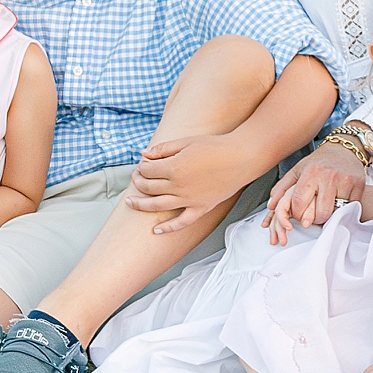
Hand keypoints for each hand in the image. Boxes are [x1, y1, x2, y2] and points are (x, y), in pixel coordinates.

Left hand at [127, 132, 254, 234]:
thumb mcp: (187, 142)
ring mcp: (188, 200)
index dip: (141, 166)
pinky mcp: (200, 208)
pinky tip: (156, 230)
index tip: (143, 163)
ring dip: (141, 204)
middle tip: (136, 177)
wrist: (241, 158)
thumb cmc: (215, 147)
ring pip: (157, 206)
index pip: (147, 170)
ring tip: (131, 202)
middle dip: (138, 181)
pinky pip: (181, 222)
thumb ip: (163, 149)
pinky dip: (167, 228)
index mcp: (173, 168)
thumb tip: (144, 154)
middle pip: (149, 187)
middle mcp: (178, 186)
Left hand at [262, 141, 370, 244]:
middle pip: (319, 214)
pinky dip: (343, 209)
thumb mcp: (298, 170)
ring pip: (335, 213)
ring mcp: (346, 181)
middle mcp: (329, 176)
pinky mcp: (359, 185)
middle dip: (313, 219)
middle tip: (312, 214)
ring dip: (328, 216)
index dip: (297, 213)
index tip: (299, 212)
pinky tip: (338, 202)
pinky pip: (349, 208)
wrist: (345, 148)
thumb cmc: (319, 161)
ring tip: (324, 208)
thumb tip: (271, 205)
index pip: (300, 204)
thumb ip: (282, 188)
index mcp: (311, 172)